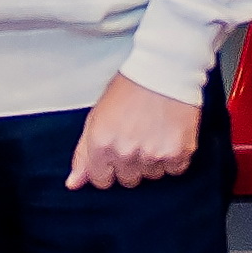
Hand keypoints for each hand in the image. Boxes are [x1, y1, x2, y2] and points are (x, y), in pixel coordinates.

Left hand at [66, 74, 200, 189]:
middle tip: (137, 137)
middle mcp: (126, 153)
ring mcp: (153, 155)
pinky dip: (173, 157)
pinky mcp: (179, 153)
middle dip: (130, 164)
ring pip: (151, 175)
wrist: (165, 68)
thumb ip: (83, 153)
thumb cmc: (130, 86)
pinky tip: (169, 135)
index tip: (116, 152)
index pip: (100, 180)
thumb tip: (73, 184)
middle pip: (127, 180)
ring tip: (154, 132)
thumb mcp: (97, 116)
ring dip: (152, 160)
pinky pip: (175, 170)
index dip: (108, 167)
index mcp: (101, 144)